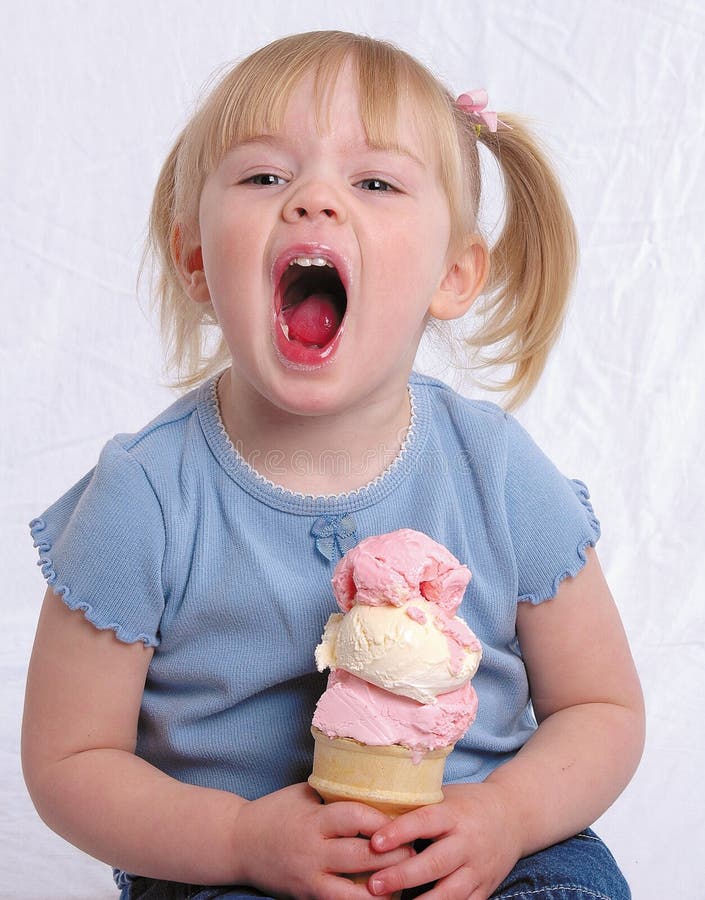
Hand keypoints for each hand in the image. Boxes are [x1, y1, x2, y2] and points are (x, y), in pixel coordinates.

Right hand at [234, 782, 414, 898]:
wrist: (237, 844)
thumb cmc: (274, 812)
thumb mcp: (302, 794)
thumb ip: (333, 794)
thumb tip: (372, 783)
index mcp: (314, 820)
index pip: (354, 817)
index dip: (381, 820)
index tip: (404, 818)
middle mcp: (313, 852)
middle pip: (361, 856)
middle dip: (394, 856)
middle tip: (416, 849)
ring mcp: (310, 879)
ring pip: (354, 893)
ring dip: (382, 888)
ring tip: (405, 881)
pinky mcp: (307, 898)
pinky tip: (380, 897)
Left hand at [365, 782, 521, 898]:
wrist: (514, 815)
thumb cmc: (469, 803)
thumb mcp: (447, 796)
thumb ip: (419, 807)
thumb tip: (377, 813)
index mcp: (455, 814)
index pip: (425, 821)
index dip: (400, 832)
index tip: (375, 842)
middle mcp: (468, 842)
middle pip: (435, 862)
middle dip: (403, 875)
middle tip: (374, 884)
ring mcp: (479, 868)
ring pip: (450, 891)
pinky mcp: (486, 888)